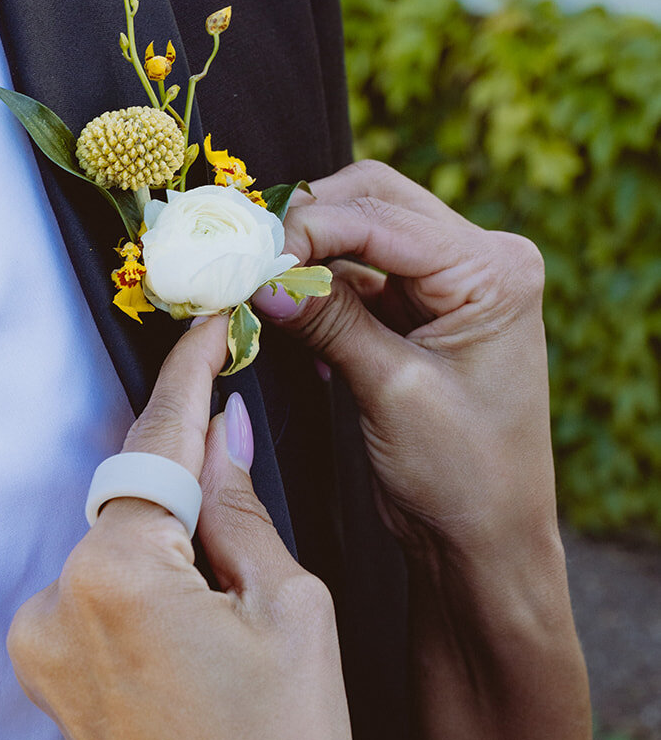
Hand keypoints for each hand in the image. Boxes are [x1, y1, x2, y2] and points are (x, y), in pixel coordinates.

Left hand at [8, 314, 358, 739]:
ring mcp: (41, 647)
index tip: (210, 327)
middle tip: (257, 493)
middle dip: (191, 485)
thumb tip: (224, 432)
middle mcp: (57, 601)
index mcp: (118, 575)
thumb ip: (242, 510)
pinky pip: (100, 599)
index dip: (188, 379)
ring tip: (242, 616)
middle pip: (132, 500)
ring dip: (172, 548)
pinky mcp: (46, 681)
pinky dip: (148, 591)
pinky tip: (204, 637)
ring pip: (117, 550)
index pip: (155, 445)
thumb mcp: (293, 616)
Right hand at [254, 160, 553, 559]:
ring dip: (308, 252)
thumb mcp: (391, 390)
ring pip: (363, 230)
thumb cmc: (462, 475)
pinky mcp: (423, 311)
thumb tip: (261, 277)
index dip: (308, 229)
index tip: (247, 258)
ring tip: (256, 283)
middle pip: (375, 200)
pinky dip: (320, 288)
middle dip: (307, 223)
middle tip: (246, 258)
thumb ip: (330, 320)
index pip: (383, 217)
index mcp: (494, 270)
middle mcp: (483, 261)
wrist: (485, 539)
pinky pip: (361, 275)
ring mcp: (454, 283)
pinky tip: (289, 316)